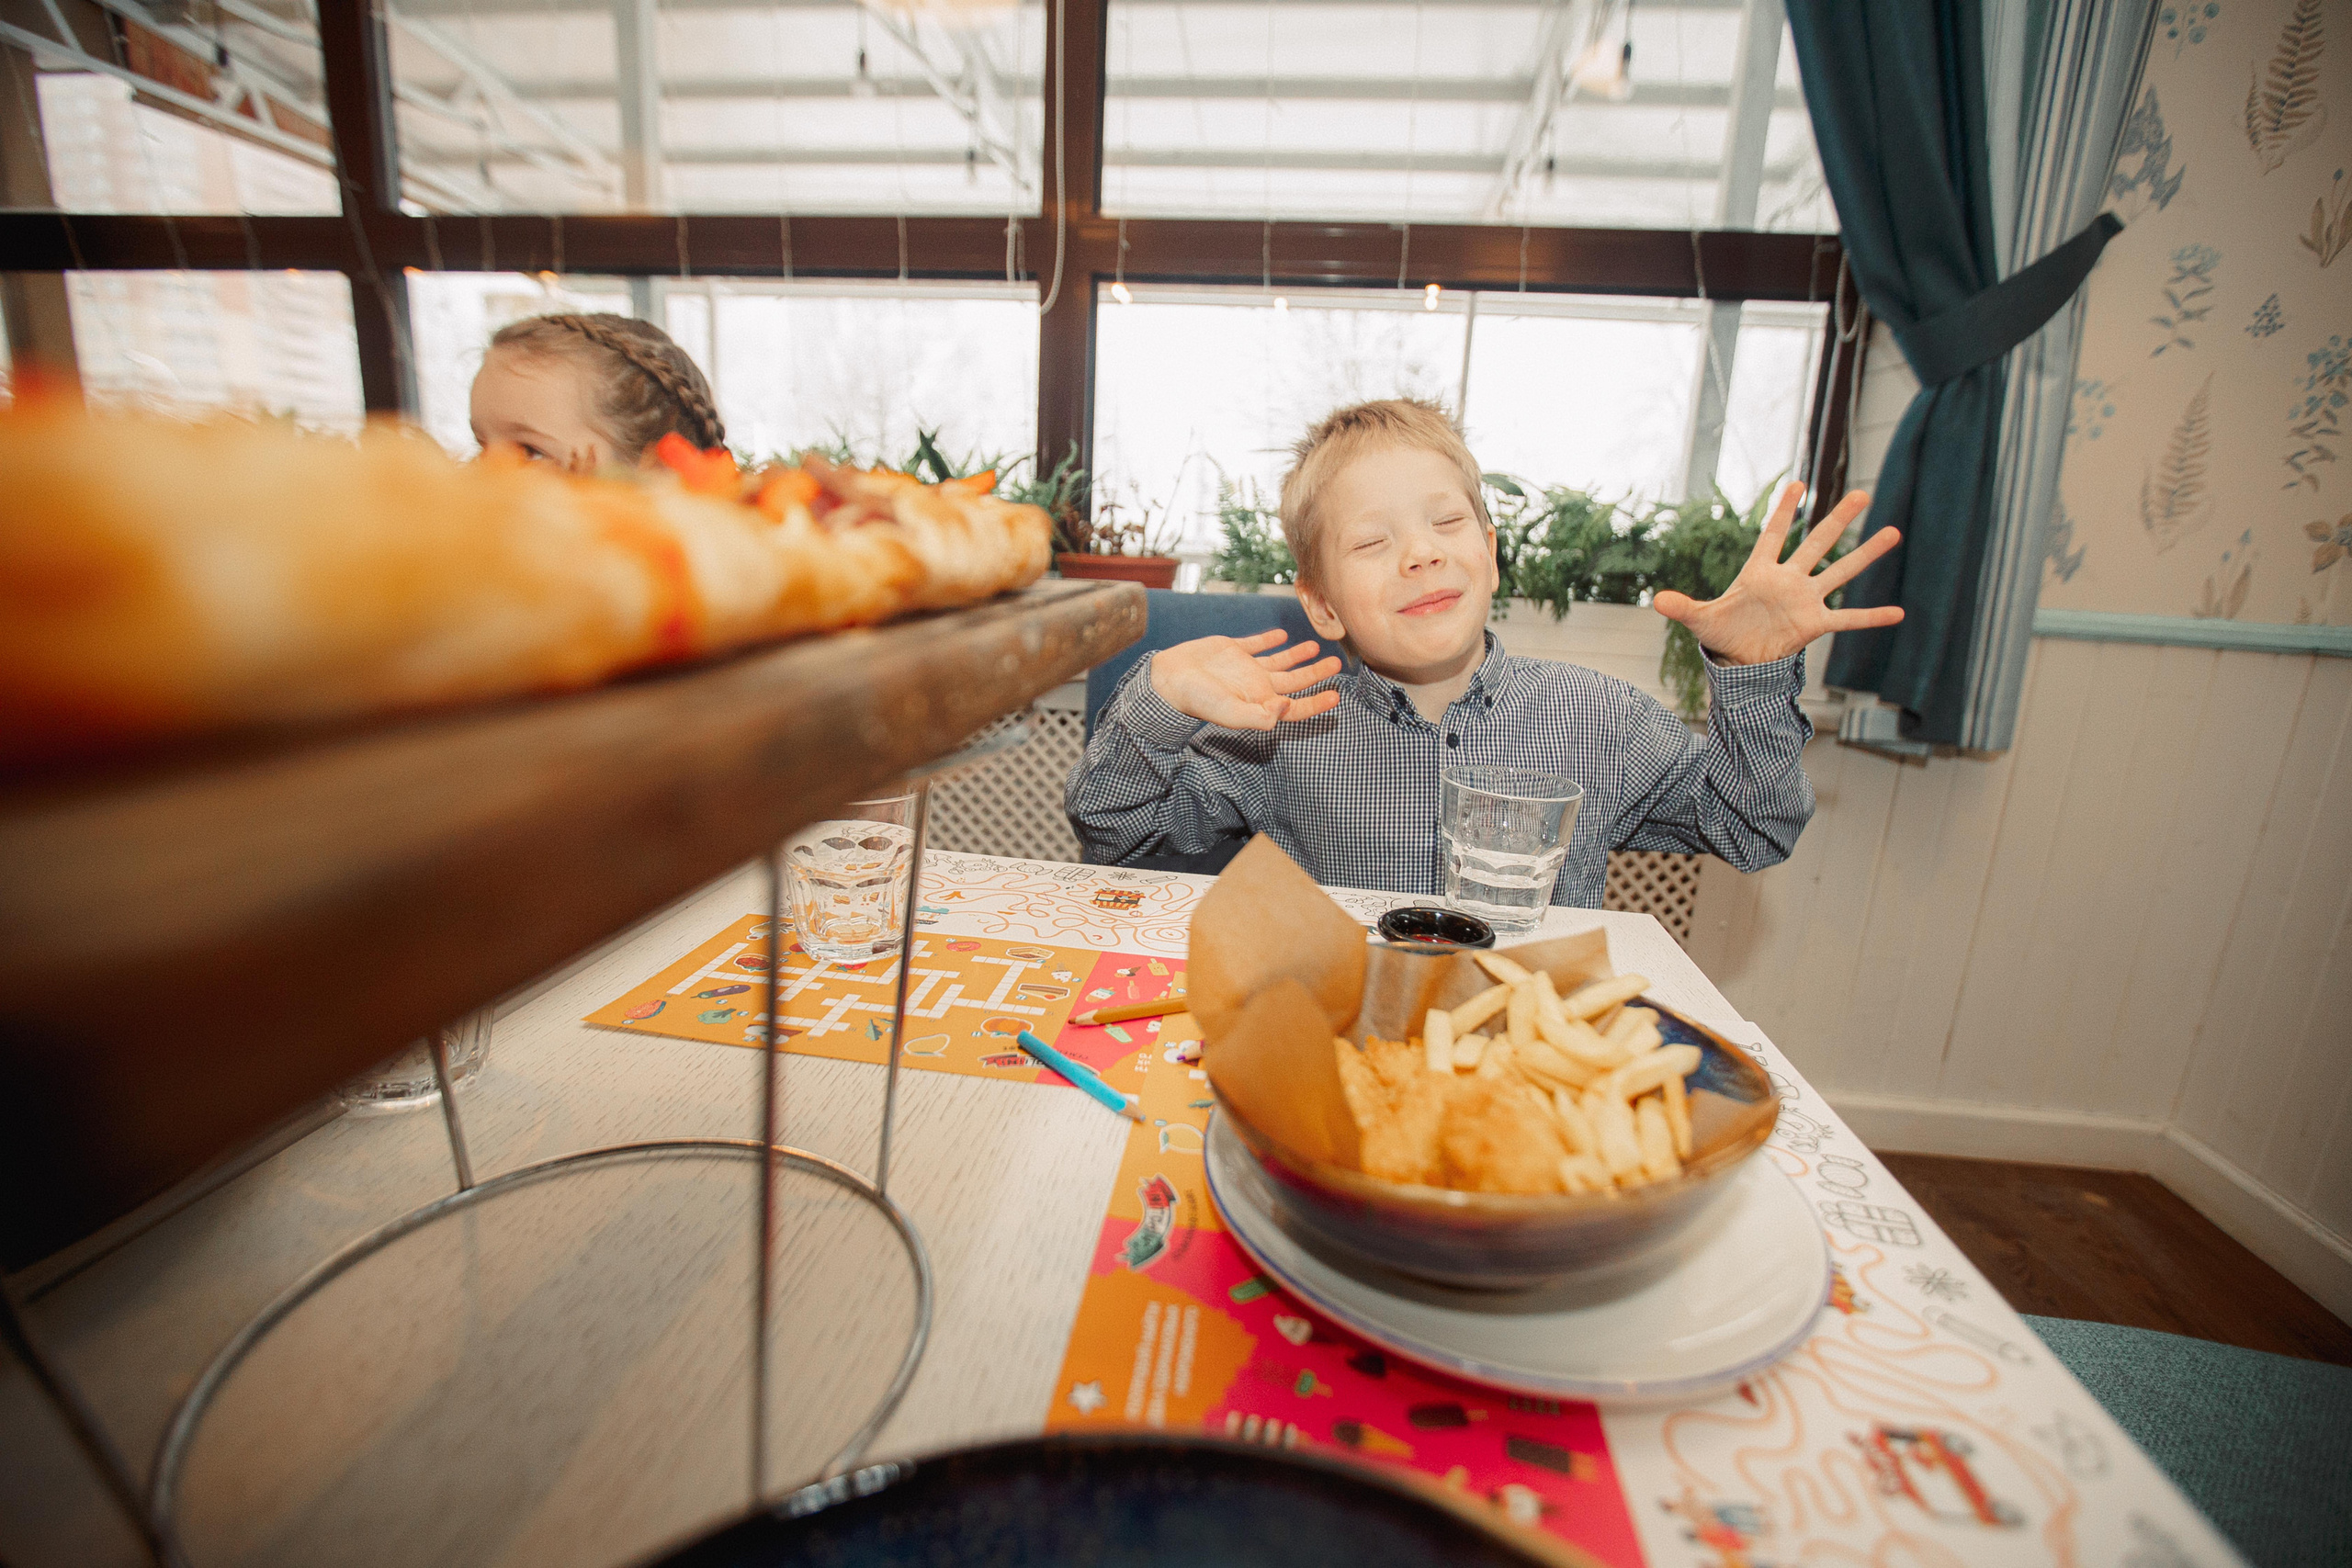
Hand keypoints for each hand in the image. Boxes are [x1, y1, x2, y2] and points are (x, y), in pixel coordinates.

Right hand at [1148, 629, 1343, 730]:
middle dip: (1316, 674)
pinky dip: (1269, 639)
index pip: (1294, 706)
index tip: (1336, 696)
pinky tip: (1281, 634)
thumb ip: (1258, 715)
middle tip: (1337, 664)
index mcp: (1258, 702)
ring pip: (1279, 662)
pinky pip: (1256, 644)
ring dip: (1298, 655)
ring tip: (1316, 647)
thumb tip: (1285, 708)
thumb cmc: (1197, 700)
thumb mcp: (1229, 712)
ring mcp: (1244, 667)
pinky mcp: (1231, 650)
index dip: (1316, 703)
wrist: (1167, 679)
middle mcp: (1255, 686)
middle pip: (1294, 682)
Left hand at [1652, 485, 1904, 664]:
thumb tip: (1655, 601)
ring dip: (1866, 554)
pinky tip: (1898, 613)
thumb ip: (1682, 607)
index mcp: (1759, 572)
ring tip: (1894, 532)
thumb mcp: (1700, 620)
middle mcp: (1788, 580)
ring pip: (1840, 571)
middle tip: (1862, 494)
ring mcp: (1805, 600)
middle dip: (1838, 520)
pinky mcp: (1815, 625)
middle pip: (1817, 544)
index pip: (1773, 535)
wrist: (1740, 660)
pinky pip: (1848, 618)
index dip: (1785, 512)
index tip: (1798, 484)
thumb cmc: (1722, 633)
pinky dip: (1871, 616)